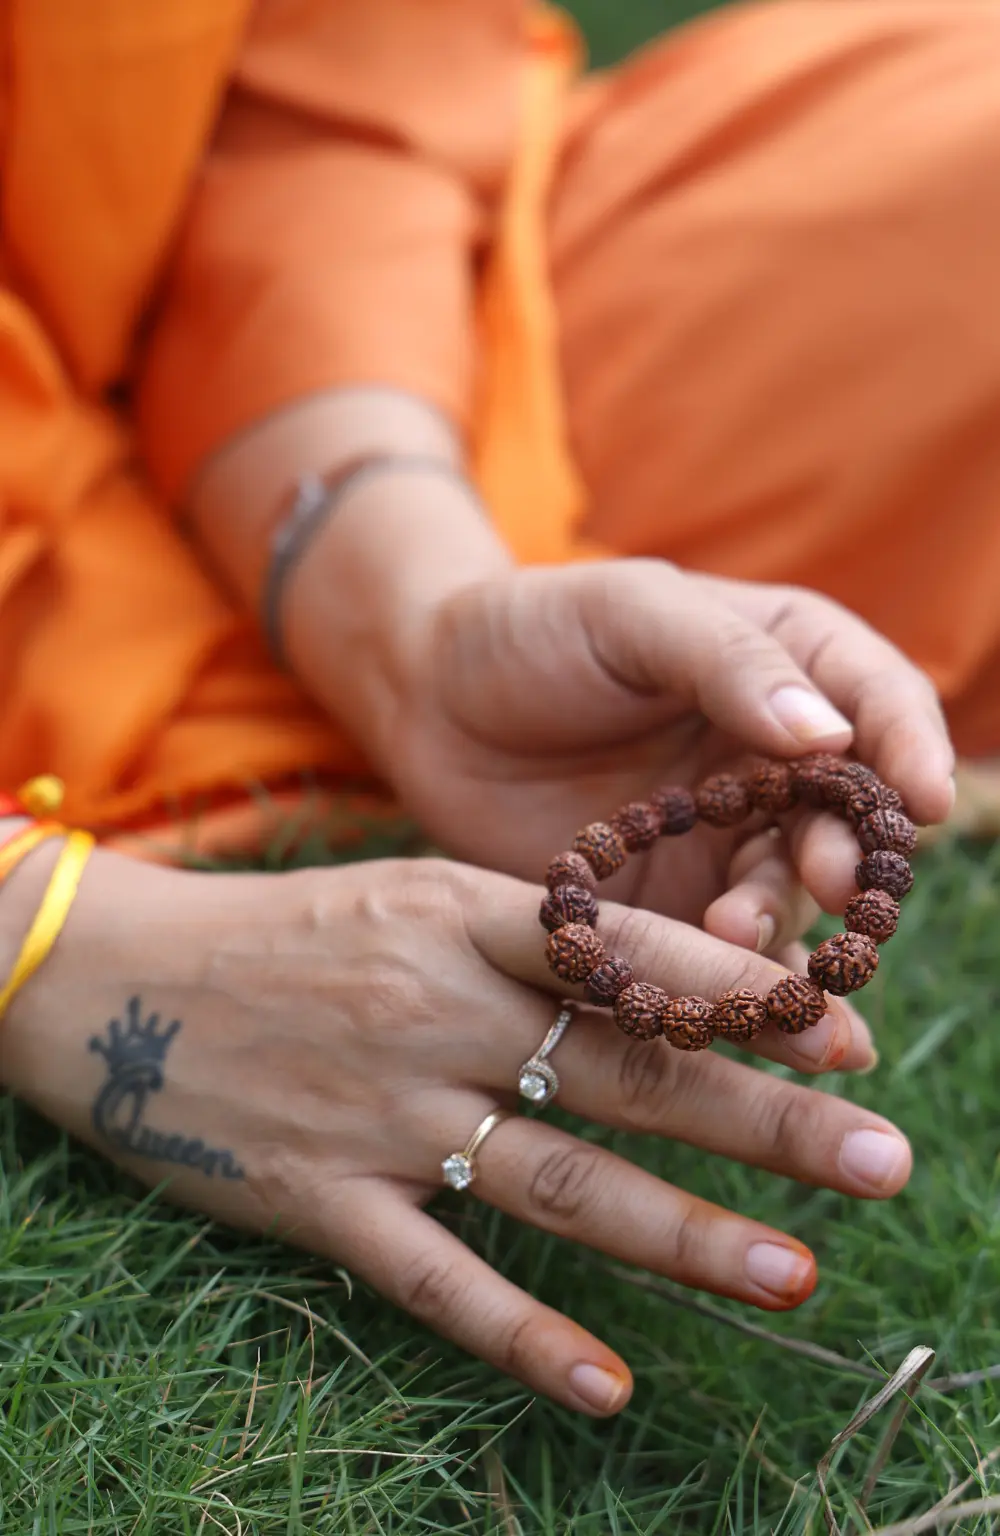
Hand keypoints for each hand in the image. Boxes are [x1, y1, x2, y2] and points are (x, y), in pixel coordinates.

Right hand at [1, 848, 909, 1413]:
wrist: (115, 983)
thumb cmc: (286, 935)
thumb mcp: (407, 897)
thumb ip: (527, 939)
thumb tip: (666, 979)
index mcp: (456, 915)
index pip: (626, 956)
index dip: (743, 997)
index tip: (849, 1033)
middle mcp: (433, 1010)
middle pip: (622, 1072)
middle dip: (762, 1117)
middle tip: (883, 1157)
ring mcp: (379, 1111)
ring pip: (556, 1182)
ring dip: (683, 1233)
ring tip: (796, 1275)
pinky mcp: (320, 1198)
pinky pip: (435, 1280)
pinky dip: (523, 1334)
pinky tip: (610, 1384)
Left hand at [380, 561, 954, 946]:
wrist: (429, 699)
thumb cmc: (530, 629)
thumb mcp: (629, 614)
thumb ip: (728, 662)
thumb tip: (830, 736)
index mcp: (786, 664)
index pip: (879, 701)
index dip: (909, 750)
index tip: (924, 798)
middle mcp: (774, 758)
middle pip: (848, 816)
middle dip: (851, 852)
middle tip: (831, 880)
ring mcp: (727, 837)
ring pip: (789, 892)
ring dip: (781, 916)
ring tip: (733, 927)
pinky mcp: (672, 904)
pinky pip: (721, 948)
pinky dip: (731, 974)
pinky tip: (725, 989)